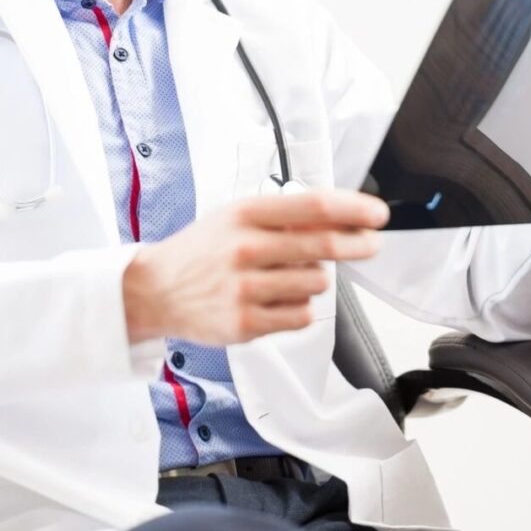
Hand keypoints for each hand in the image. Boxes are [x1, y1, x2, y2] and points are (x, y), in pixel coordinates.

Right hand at [122, 189, 387, 345]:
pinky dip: (299, 308)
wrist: (154, 290)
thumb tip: (340, 218)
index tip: (377, 215)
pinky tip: (277, 300)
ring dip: (313, 280)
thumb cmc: (201, 251)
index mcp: (244, 215)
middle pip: (321, 245)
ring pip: (315, 283)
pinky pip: (301, 315)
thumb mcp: (234, 218)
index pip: (312, 207)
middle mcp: (244, 249)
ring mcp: (244, 289)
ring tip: (285, 278)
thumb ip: (282, 217)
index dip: (352, 210)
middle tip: (370, 244)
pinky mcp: (245, 324)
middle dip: (356, 245)